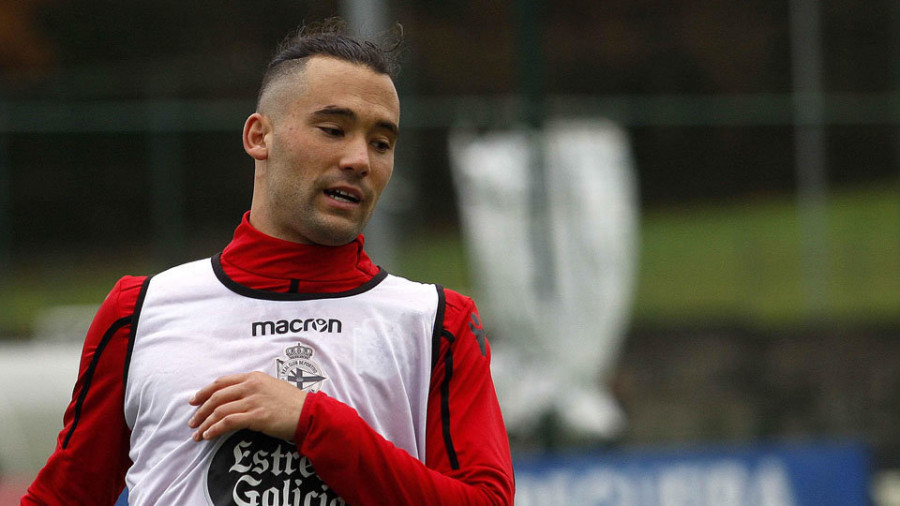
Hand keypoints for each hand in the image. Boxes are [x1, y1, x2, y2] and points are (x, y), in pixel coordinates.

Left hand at [188, 371, 306, 441]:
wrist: (308, 413)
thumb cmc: (292, 402)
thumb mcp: (271, 386)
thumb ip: (253, 388)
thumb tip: (236, 397)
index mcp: (253, 377)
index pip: (221, 382)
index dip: (204, 392)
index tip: (194, 401)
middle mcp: (251, 386)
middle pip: (216, 396)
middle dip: (200, 410)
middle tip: (192, 422)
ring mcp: (253, 401)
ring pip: (219, 410)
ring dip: (205, 423)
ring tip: (198, 434)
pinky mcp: (256, 416)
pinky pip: (227, 422)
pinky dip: (214, 429)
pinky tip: (209, 435)